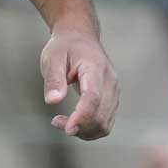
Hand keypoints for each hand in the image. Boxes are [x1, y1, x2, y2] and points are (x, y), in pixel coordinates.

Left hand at [42, 25, 119, 139]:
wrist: (80, 36)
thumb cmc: (65, 46)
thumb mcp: (52, 58)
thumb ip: (54, 79)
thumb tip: (53, 101)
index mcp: (94, 67)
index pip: (93, 97)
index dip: (82, 116)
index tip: (67, 129)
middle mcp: (110, 81)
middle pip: (101, 115)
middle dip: (79, 127)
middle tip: (56, 122)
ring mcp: (114, 91)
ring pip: (105, 123)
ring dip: (84, 131)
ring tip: (62, 122)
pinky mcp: (113, 99)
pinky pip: (105, 122)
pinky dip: (90, 129)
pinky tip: (74, 122)